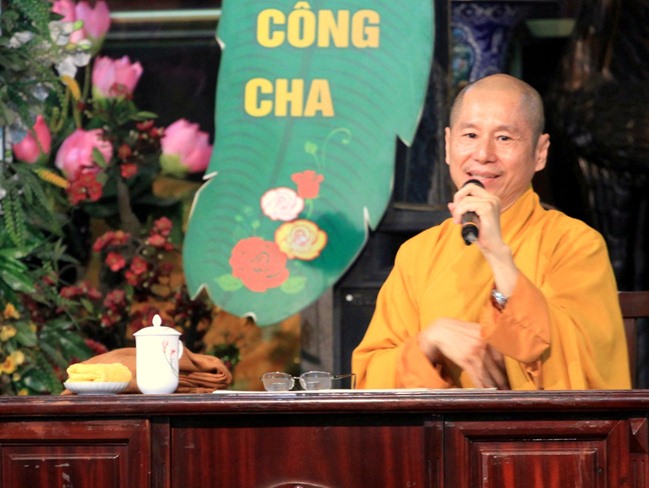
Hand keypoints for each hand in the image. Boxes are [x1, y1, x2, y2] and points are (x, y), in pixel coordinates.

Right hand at [419, 317, 508, 388]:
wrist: (440, 330)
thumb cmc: (459, 330)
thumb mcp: (476, 329)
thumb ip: (488, 338)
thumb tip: (501, 350)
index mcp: (488, 337)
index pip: (501, 357)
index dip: (506, 370)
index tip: (510, 378)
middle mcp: (482, 345)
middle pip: (496, 367)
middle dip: (503, 380)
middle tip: (508, 390)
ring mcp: (474, 353)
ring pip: (487, 373)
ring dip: (494, 385)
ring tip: (499, 392)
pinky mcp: (464, 360)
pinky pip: (476, 375)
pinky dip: (481, 384)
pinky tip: (485, 390)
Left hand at [448, 181, 518, 296]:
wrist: (491, 246)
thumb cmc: (481, 234)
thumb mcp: (468, 219)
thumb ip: (460, 210)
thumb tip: (450, 204)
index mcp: (490, 199)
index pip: (471, 187)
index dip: (460, 195)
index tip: (457, 209)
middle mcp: (492, 198)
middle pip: (469, 187)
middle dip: (458, 198)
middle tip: (455, 213)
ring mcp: (491, 202)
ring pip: (466, 199)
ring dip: (458, 210)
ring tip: (457, 221)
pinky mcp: (488, 208)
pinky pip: (468, 205)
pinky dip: (460, 212)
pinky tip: (460, 222)